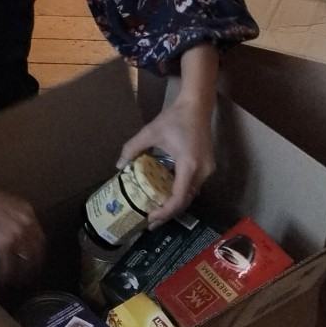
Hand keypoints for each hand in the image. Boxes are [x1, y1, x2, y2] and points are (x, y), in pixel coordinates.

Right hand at [0, 180, 45, 286]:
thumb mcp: (4, 205)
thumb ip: (13, 218)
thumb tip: (11, 232)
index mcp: (27, 212)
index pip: (39, 237)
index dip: (36, 252)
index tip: (32, 259)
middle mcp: (27, 223)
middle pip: (36, 252)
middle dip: (32, 266)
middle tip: (25, 275)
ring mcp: (17, 234)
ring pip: (24, 262)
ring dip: (17, 273)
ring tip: (10, 279)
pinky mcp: (4, 244)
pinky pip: (8, 266)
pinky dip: (3, 273)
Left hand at [120, 89, 216, 226]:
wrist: (197, 105)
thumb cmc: (174, 117)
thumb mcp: (150, 132)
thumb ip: (132, 148)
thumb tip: (118, 166)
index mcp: (189, 165)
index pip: (178, 198)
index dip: (164, 212)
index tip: (150, 218)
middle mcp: (202, 171)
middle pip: (185, 201)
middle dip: (167, 213)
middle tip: (149, 221)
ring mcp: (207, 170)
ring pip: (190, 195)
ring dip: (174, 204)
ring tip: (156, 210)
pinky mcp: (207, 166)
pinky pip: (193, 186)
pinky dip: (180, 193)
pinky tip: (166, 194)